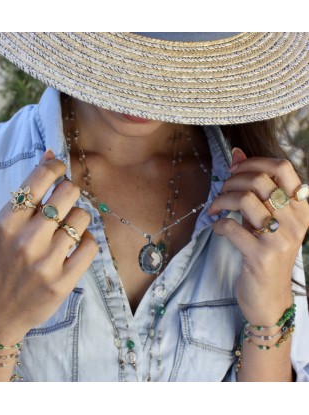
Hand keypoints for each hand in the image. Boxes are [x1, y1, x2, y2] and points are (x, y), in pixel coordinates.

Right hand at [0, 149, 97, 344]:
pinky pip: (91, 245)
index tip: (61, 170)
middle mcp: (26, 239)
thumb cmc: (2, 262)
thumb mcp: (6, 226)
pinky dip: (88, 241)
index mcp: (7, 221)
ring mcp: (45, 262)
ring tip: (68, 230)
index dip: (56, 167)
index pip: (40, 178)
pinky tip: (77, 246)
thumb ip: (29, 193)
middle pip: (69, 193)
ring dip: (80, 220)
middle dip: (71, 193)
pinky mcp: (62, 281)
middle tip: (65, 204)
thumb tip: (50, 154)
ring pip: (83, 218)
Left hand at [208, 148, 308, 324]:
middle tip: (221, 192)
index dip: (254, 161)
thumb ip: (253, 188)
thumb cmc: (265, 253)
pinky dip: (218, 224)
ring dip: (222, 200)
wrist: (269, 297)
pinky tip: (218, 228)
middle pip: (260, 180)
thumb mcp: (264, 219)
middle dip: (231, 181)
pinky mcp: (261, 256)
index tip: (234, 169)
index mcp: (300, 208)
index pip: (283, 168)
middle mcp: (295, 221)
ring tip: (214, 208)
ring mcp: (280, 239)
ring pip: (245, 199)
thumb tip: (237, 152)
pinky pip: (231, 227)